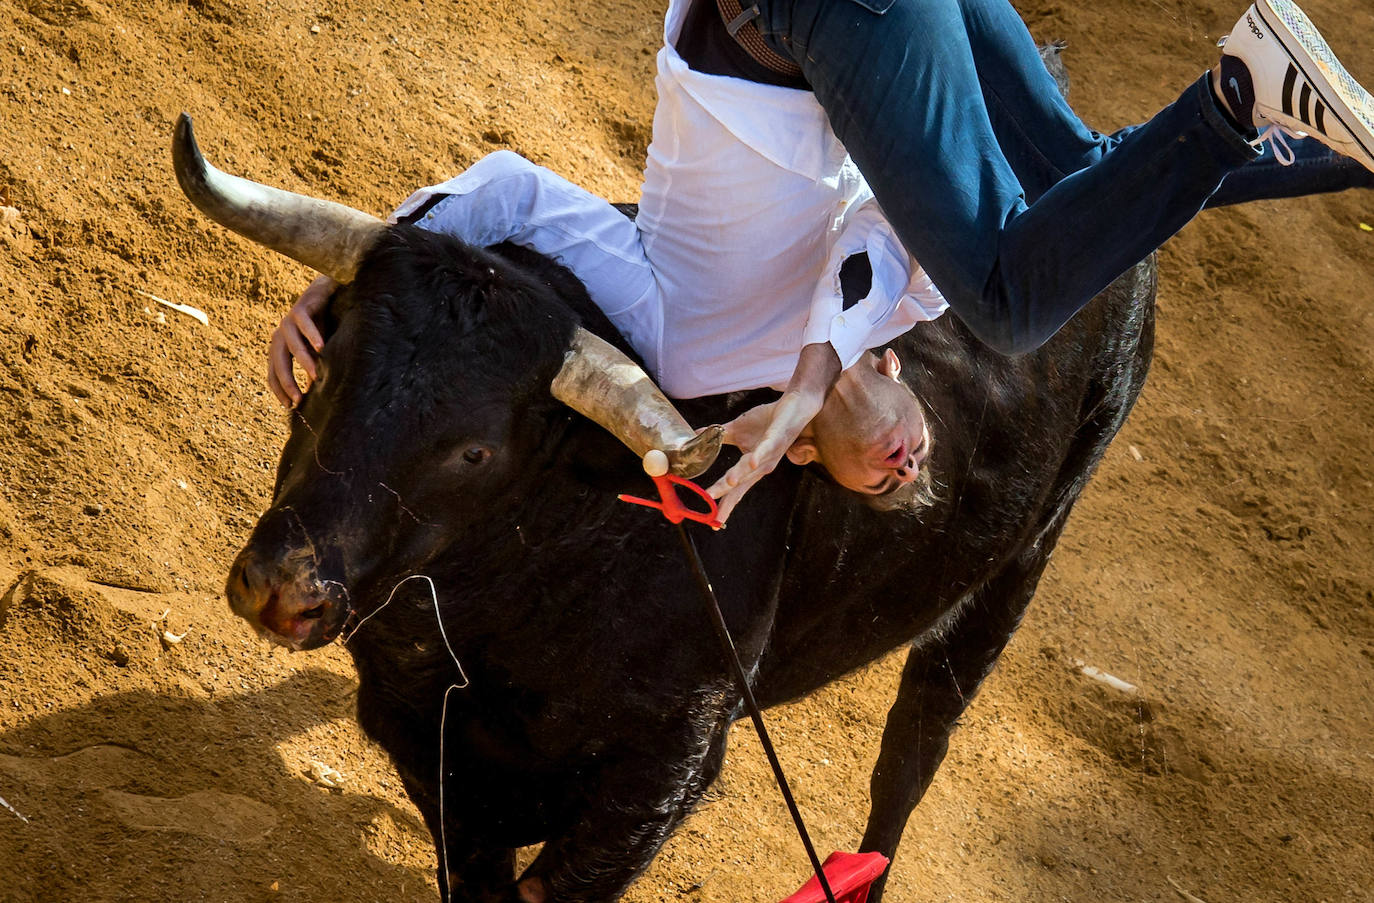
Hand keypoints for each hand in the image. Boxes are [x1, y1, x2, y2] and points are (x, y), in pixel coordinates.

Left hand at [268, 275, 334, 407]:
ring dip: (304, 362)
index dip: (280, 390)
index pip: (274, 373)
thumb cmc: (323, 327)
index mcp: (281, 348)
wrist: (329, 295)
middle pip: (278, 363)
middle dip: (287, 382)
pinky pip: (304, 324)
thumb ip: (313, 370)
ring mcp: (288, 322)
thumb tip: (314, 396)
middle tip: (298, 400)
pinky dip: (312, 336)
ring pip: (292, 346)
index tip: (290, 407)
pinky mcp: (300, 309)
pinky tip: (322, 348)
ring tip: (316, 377)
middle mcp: (280, 336)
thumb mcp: (317, 354)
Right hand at [707, 390, 821, 522]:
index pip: (737, 489)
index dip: (726, 504)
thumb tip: (696, 435)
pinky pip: (766, 448)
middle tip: (713, 507)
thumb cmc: (767, 419)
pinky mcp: (776, 437)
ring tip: (727, 483)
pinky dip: (759, 456)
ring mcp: (770, 452)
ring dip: (739, 476)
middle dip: (726, 495)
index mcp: (752, 466)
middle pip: (741, 483)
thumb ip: (719, 436)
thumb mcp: (737, 429)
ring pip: (751, 468)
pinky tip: (751, 462)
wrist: (793, 404)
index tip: (714, 521)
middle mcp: (762, 464)